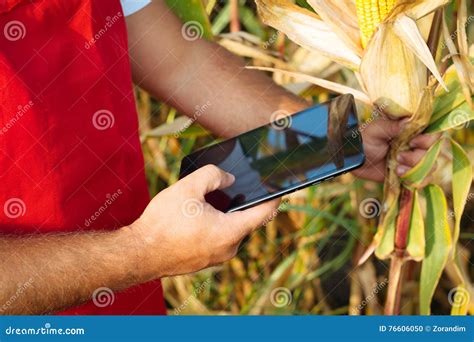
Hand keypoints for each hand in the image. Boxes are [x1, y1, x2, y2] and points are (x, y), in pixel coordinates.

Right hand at [130, 165, 278, 277]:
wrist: (138, 254)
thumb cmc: (162, 223)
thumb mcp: (188, 187)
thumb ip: (213, 175)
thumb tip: (229, 179)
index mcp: (230, 232)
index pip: (264, 213)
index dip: (274, 197)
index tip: (281, 187)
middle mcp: (228, 249)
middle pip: (246, 221)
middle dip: (243, 202)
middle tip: (234, 186)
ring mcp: (216, 258)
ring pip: (231, 230)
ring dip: (226, 214)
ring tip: (210, 200)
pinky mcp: (204, 261)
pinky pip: (218, 239)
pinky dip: (215, 226)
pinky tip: (198, 216)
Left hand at [352, 118, 438, 181]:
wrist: (354, 160)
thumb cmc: (364, 140)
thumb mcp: (376, 130)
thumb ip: (392, 126)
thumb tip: (408, 122)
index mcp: (411, 132)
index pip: (433, 134)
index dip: (428, 139)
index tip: (412, 142)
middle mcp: (416, 146)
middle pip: (433, 152)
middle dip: (417, 157)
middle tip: (399, 156)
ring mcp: (413, 161)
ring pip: (430, 167)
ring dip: (415, 170)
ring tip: (396, 168)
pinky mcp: (409, 174)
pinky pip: (423, 180)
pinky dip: (416, 181)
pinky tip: (400, 176)